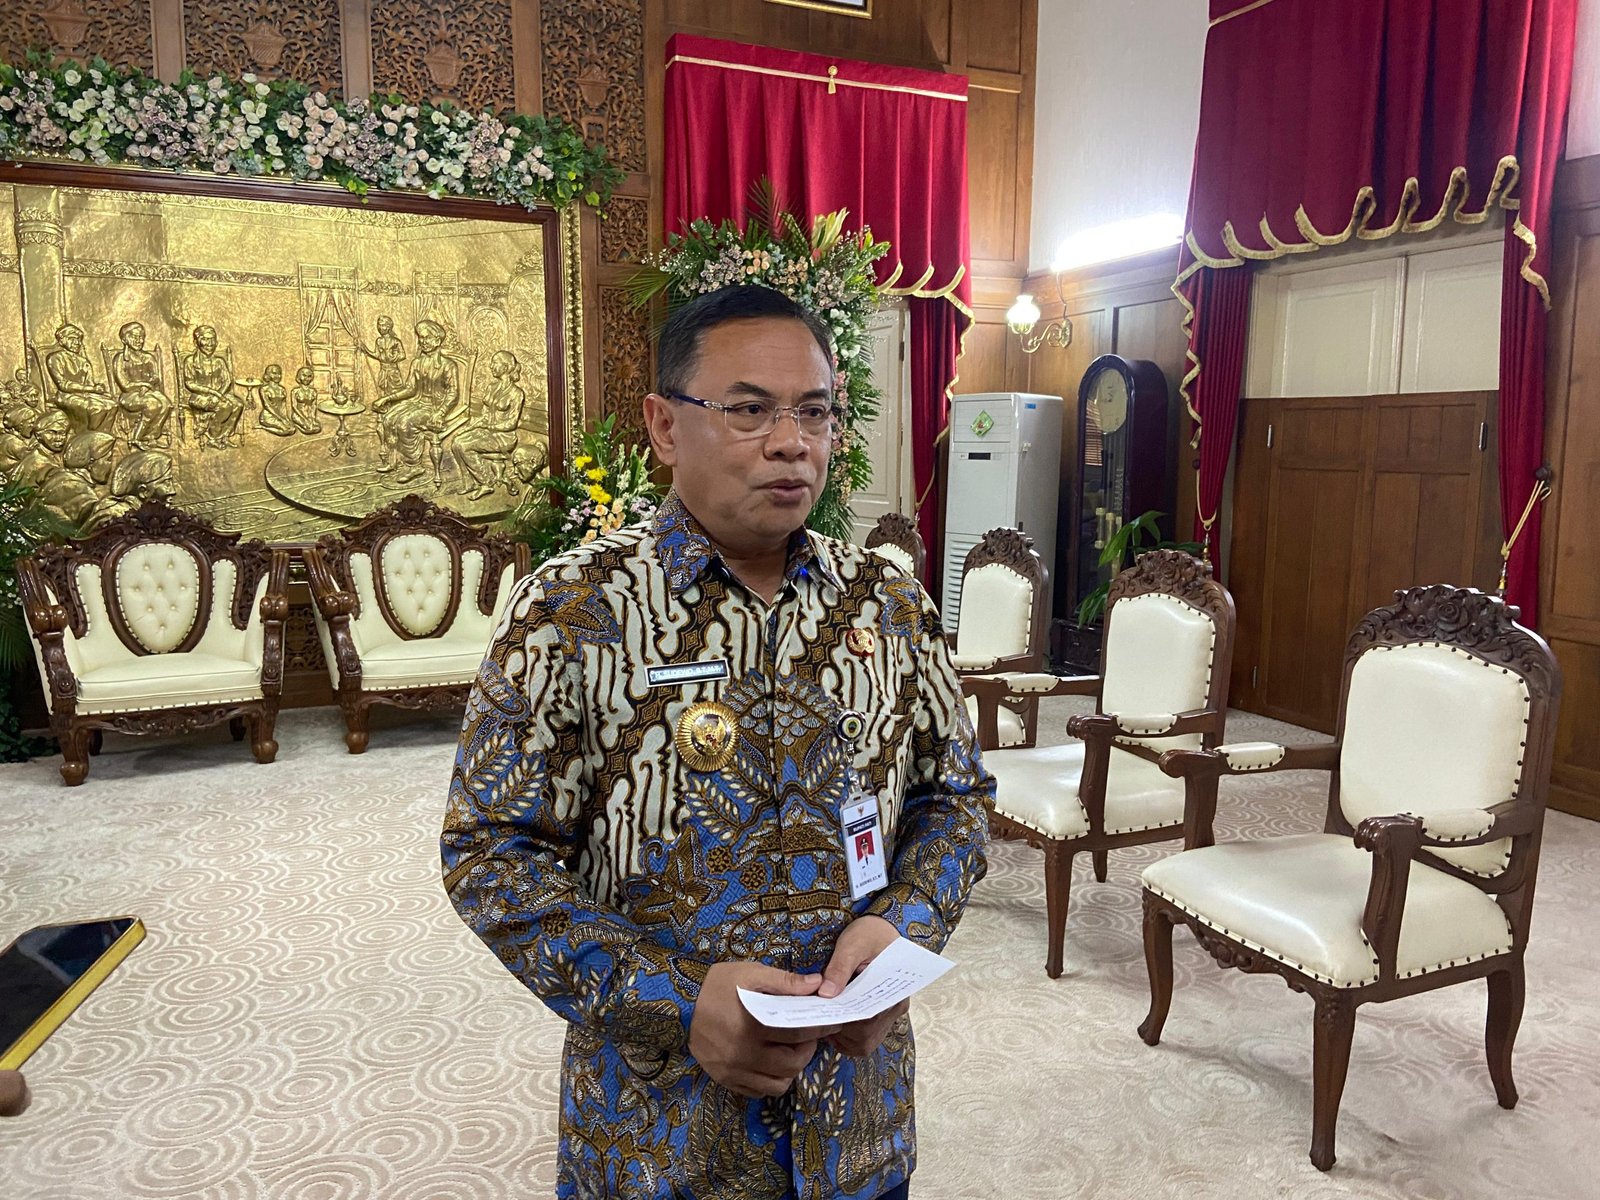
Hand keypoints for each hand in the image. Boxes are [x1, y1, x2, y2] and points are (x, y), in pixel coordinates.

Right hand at [689, 962, 838, 1097]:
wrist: (678, 1005)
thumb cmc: (716, 986)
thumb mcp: (749, 974)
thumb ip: (785, 981)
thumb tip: (818, 984)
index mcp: (753, 1026)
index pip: (799, 1033)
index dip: (820, 1028)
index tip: (831, 1022)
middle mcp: (744, 1054)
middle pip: (792, 1064)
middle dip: (808, 1050)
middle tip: (809, 1036)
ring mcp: (734, 1071)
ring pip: (778, 1084)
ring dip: (792, 1069)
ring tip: (792, 1051)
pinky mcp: (726, 1080)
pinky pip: (759, 1092)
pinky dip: (772, 1081)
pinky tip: (772, 1063)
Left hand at [819, 915, 904, 1057]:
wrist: (882, 927)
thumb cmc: (870, 932)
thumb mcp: (853, 944)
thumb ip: (840, 968)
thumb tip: (826, 994)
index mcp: (895, 990)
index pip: (868, 1019)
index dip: (843, 1022)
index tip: (822, 1015)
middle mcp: (895, 1007)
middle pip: (865, 1036)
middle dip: (839, 1031)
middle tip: (817, 1017)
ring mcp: (888, 1013)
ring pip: (864, 1041)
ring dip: (842, 1036)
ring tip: (823, 1017)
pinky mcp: (880, 1015)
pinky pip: (864, 1036)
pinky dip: (847, 1035)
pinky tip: (832, 1018)